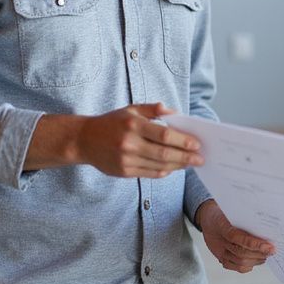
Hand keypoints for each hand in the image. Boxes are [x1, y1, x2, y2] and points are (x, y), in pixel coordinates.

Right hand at [75, 103, 202, 177]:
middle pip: (164, 153)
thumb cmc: (112, 122)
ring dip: (178, 166)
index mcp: (133, 125)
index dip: (183, 141)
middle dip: (186, 157)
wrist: (84, 140)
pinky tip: (173, 168)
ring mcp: (126, 160)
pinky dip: (164, 171)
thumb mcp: (131, 110)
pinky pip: (149, 173)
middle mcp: (129, 144)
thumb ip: (153, 109)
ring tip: (190, 163)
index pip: (164, 135)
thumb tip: (175, 113)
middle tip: (200, 158)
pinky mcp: (124, 172)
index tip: (197, 144)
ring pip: (158, 166)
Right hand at [195, 200, 275, 273]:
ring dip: (255, 260)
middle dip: (259, 253)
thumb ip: (246, 217)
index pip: (237, 238)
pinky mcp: (220, 257)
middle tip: (272, 251)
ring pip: (239, 261)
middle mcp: (219, 240)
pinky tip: (255, 261)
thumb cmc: (223, 211)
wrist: (207, 217)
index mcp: (221, 225)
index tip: (270, 246)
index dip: (255, 244)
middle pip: (240, 252)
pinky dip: (246, 266)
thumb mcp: (232, 208)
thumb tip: (265, 224)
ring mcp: (219, 250)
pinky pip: (233, 266)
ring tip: (266, 255)